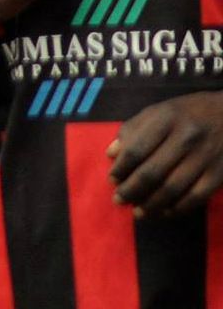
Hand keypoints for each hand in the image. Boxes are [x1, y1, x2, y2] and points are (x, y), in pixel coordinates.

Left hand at [109, 92, 222, 217]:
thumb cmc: (188, 112)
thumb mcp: (157, 111)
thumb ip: (132, 130)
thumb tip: (111, 154)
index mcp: (165, 119)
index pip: (136, 150)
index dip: (120, 169)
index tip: (112, 180)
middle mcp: (185, 138)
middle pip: (152, 173)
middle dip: (131, 191)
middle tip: (119, 200)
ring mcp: (204, 157)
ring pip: (172, 189)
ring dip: (151, 205)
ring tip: (138, 213)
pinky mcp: (219, 174)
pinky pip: (195, 197)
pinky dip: (178, 209)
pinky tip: (165, 212)